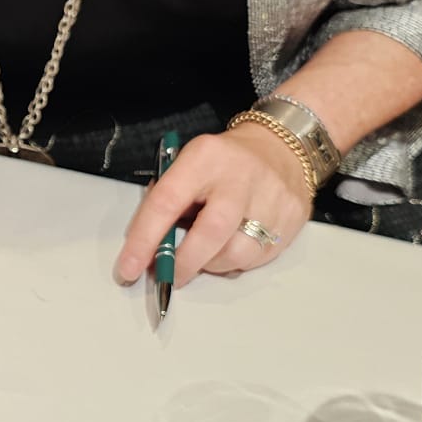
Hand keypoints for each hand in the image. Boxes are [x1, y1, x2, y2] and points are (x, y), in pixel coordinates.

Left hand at [114, 125, 312, 288]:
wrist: (282, 146)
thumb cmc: (224, 161)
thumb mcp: (189, 163)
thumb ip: (168, 200)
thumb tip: (150, 249)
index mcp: (206, 158)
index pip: (167, 202)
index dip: (144, 240)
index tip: (129, 268)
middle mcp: (241, 177)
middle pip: (210, 233)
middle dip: (182, 263)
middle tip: (168, 276)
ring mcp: (272, 199)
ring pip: (237, 254)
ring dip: (210, 265)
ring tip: (203, 255)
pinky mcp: (292, 219)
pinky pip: (258, 258)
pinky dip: (236, 261)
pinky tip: (229, 246)